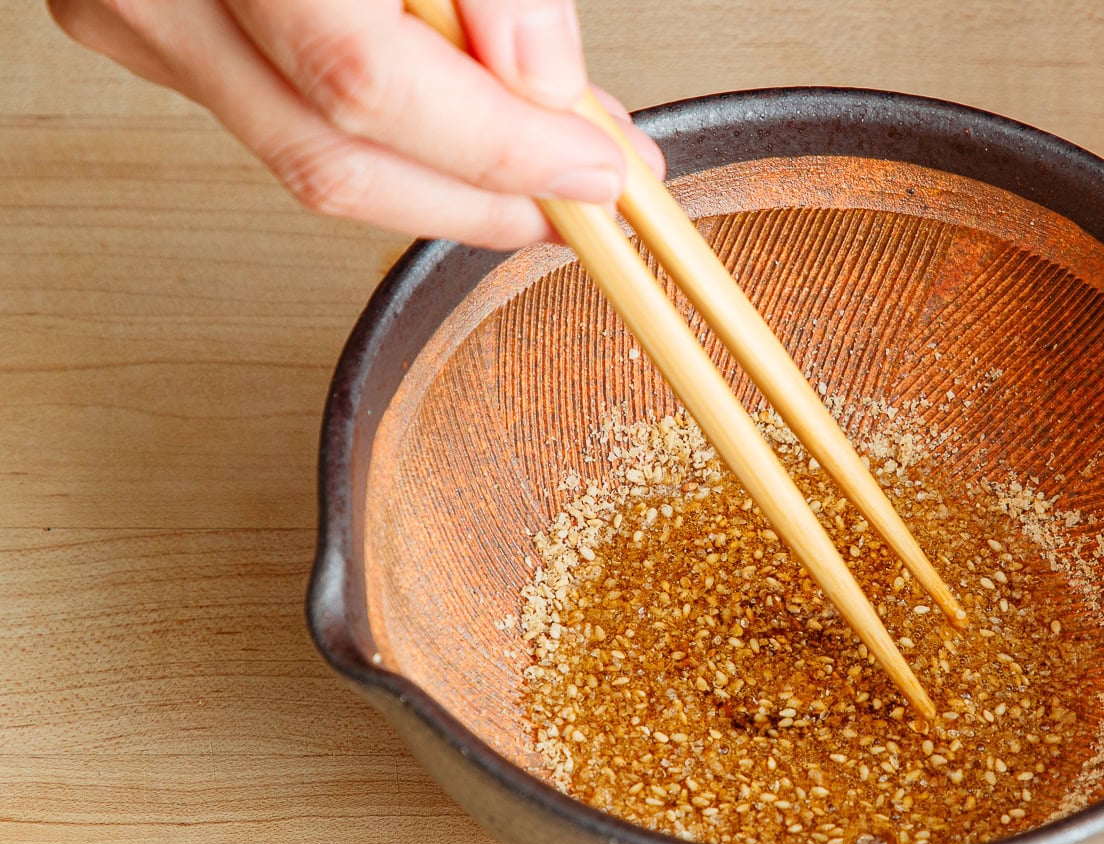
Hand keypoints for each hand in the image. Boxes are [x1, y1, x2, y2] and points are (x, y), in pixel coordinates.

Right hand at [47, 0, 665, 247]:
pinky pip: (288, 118)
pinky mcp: (154, 36)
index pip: (368, 83)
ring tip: (542, 156)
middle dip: (482, 201)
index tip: (595, 171)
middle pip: (338, 161)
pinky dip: (388, 136)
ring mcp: (146, 19)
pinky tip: (462, 117)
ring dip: (444, 179)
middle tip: (581, 198)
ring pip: (311, 157)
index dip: (496, 149)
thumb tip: (545, 84)